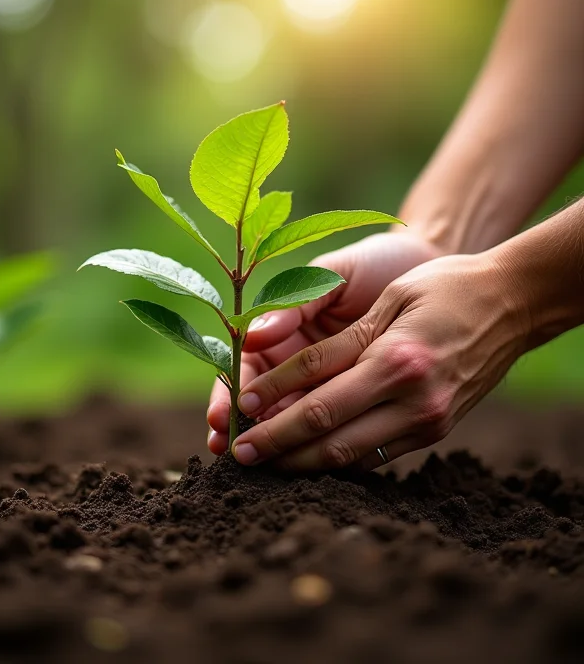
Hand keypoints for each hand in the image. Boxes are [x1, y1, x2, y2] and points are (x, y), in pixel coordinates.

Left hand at [225, 251, 530, 470]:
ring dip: (301, 462)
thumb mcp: (388, 300)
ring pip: (349, 457)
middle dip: (277, 448)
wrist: (513, 304)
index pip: (316, 391)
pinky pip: (374, 455)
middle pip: (328, 436)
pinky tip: (306, 458)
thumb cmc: (443, 287)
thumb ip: (336, 340)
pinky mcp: (433, 431)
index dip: (271, 403)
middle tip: (237, 453)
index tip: (236, 412)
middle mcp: (413, 400)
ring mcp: (427, 421)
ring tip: (263, 462)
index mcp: (396, 360)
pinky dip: (335, 460)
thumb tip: (272, 349)